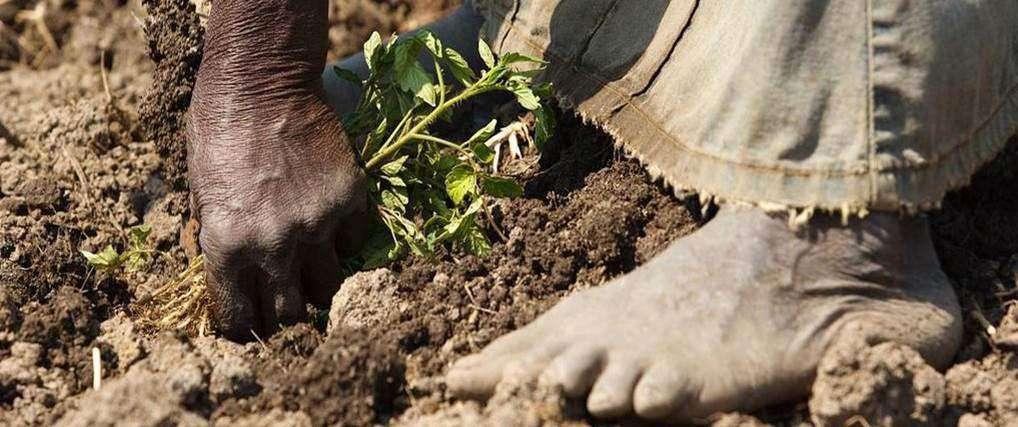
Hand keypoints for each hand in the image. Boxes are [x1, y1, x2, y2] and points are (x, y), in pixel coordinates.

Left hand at [186, 0, 365, 339]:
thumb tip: (219, 274)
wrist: (262, 82)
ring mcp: (318, 224)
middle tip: (280, 298)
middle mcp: (275, 245)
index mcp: (227, 246)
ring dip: (316, 282)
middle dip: (281, 313)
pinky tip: (329, 226)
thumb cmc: (217, 131)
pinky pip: (354, 244)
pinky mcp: (349, 200)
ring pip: (328, 287)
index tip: (245, 321)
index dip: (240, 325)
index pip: (237, 318)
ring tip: (308, 266)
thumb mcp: (198, 190)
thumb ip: (212, 238)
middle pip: (290, 314)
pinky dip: (342, 243)